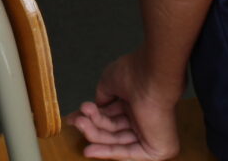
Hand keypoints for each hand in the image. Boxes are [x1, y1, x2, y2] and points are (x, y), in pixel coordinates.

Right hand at [66, 51, 182, 159]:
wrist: (151, 77)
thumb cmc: (133, 74)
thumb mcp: (109, 83)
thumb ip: (102, 99)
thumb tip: (96, 108)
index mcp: (135, 103)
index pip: (111, 117)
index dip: (91, 119)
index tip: (72, 119)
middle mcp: (142, 119)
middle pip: (112, 130)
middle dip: (92, 126)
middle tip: (76, 120)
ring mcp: (149, 134)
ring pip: (117, 141)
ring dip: (95, 135)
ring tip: (79, 124)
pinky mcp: (155, 149)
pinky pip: (129, 153)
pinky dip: (108, 152)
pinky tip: (89, 150)